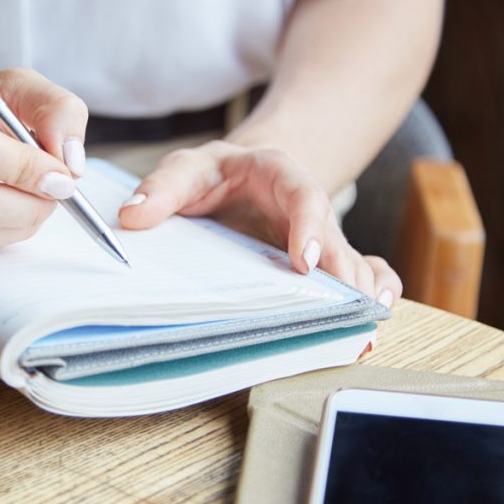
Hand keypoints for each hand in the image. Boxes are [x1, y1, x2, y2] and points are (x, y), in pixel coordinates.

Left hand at [118, 140, 401, 306]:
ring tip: (359, 334)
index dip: (308, 226)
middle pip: (336, 238)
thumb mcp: (185, 170)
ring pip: (354, 263)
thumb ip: (162, 188)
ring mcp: (318, 239)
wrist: (231, 178)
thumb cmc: (210, 176)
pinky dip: (371, 296)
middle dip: (344, 274)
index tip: (304, 259)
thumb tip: (131, 217)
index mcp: (278, 174)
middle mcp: (307, 208)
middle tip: (348, 310)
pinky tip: (363, 331)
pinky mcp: (320, 263)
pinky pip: (361, 274)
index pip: (303, 193)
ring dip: (360, 297)